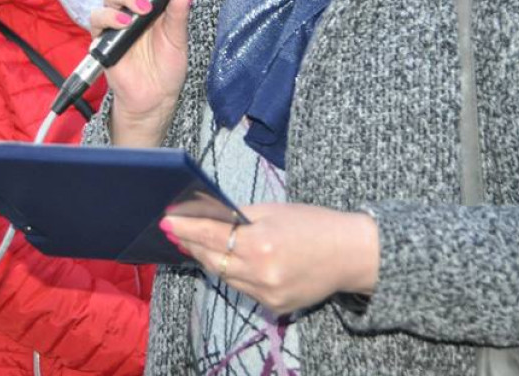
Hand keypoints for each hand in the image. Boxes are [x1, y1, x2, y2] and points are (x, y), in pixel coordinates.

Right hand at [90, 0, 192, 146]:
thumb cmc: (167, 67)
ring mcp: (116, 19)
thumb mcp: (179, 40)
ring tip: (142, 10)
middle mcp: (133, 5)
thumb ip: (180, 14)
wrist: (154, 98)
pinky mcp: (103, 36)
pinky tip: (124, 23)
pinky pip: (97, 17)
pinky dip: (109, 16)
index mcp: (154, 0)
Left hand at [161, 203, 379, 316]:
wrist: (352, 255)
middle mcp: (260, 272)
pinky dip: (232, 274)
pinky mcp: (274, 307)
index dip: (186, 228)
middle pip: (212, 259)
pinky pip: (242, 289)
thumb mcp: (275, 210)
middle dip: (191, 244)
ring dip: (208, 260)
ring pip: (224, 277)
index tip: (166, 221)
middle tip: (174, 232)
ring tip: (194, 244)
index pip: (211, 235)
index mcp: (260, 242)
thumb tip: (209, 215)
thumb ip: (241, 216)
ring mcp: (267, 294)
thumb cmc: (314, 224)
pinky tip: (226, 261)